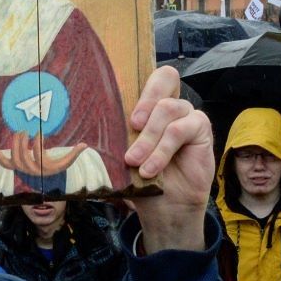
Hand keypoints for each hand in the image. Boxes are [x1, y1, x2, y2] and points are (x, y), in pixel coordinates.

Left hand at [0, 132, 85, 176]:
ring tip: (18, 131)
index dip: (38, 142)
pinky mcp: (15, 168)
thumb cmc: (56, 166)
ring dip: (14, 144)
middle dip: (22, 142)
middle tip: (24, 128)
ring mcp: (21, 169)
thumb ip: (74, 153)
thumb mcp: (66, 161)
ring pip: (14, 158)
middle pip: (23, 156)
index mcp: (43, 168)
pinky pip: (5, 164)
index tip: (39, 131)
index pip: (39, 154)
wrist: (44, 180)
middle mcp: (31, 171)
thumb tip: (85, 145)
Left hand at [124, 66, 213, 252]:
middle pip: (165, 77)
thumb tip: (80, 132)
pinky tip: (150, 169)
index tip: (124, 109)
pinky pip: (180, 130)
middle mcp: (170, 104)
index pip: (148, 74)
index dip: (138, 82)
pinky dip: (162, 150)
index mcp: (149, 104)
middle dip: (145, 100)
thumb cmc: (141, 177)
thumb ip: (111, 137)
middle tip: (131, 125)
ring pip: (167, 109)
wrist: (164, 207)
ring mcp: (187, 115)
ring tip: (134, 161)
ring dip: (148, 137)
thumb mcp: (121, 154)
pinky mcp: (200, 129)